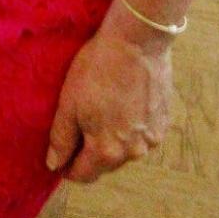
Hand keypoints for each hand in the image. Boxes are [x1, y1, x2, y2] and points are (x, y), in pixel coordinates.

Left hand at [45, 21, 172, 182]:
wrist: (137, 42)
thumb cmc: (98, 69)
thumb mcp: (69, 102)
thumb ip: (61, 138)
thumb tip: (54, 164)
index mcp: (107, 151)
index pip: (84, 175)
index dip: (68, 167)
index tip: (60, 155)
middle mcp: (133, 153)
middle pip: (105, 165)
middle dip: (89, 153)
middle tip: (78, 125)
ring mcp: (152, 139)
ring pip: (125, 151)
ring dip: (112, 140)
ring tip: (102, 110)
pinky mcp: (164, 122)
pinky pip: (142, 136)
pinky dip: (130, 128)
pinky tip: (122, 104)